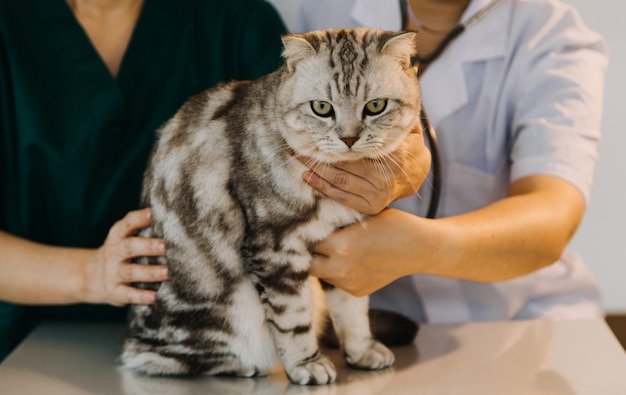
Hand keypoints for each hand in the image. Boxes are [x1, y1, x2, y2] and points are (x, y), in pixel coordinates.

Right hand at [84, 208, 167, 305]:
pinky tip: (155, 297)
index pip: (128, 223)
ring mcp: (112, 272)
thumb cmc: (121, 252)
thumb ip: (143, 227)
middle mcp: (114, 252)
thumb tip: (174, 215)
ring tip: (167, 272)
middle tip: (166, 246)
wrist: (90, 276)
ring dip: (150, 272)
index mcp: (118, 235)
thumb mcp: (125, 237)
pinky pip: (128, 294)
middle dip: (149, 246)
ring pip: (130, 272)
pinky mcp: (114, 291)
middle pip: (130, 247)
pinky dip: (141, 296)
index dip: (141, 218)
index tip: (154, 213)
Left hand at [297, 128, 429, 214]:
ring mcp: (377, 194)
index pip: (359, 148)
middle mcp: (384, 177)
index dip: (336, 140)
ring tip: (299, 158)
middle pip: (345, 164)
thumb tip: (384, 94)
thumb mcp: (407, 128)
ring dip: (316, 170)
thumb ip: (396, 115)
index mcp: (393, 156)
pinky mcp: (371, 206)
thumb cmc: (407, 145)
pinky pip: (341, 197)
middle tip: (298, 145)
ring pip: (340, 180)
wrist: (417, 176)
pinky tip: (307, 176)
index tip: (317, 132)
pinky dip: (322, 187)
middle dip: (320, 154)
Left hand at [309, 209, 420, 295]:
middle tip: (313, 241)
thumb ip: (335, 221)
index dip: (305, 233)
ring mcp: (349, 283)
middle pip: (308, 264)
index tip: (306, 227)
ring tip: (334, 248)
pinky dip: (338, 271)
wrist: (418, 248)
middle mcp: (341, 268)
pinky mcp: (357, 291)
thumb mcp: (360, 215)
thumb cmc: (390, 223)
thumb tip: (309, 219)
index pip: (307, 241)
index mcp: (340, 245)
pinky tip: (351, 259)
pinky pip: (336, 281)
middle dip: (308, 253)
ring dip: (323, 263)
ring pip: (321, 274)